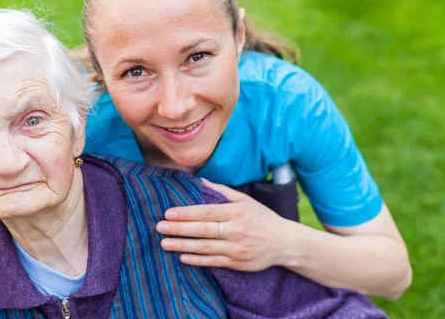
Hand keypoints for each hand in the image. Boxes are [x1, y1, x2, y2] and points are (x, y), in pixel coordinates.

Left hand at [156, 179, 295, 270]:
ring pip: (205, 247)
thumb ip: (221, 191)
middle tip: (160, 227)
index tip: (169, 213)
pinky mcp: (238, 263)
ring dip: (183, 246)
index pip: (206, 212)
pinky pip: (213, 262)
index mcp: (236, 212)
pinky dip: (197, 260)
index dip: (186, 213)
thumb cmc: (262, 218)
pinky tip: (182, 257)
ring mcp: (236, 248)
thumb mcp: (244, 200)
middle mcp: (236, 230)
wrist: (285, 243)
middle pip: (202, 230)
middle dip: (179, 229)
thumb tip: (198, 180)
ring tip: (165, 243)